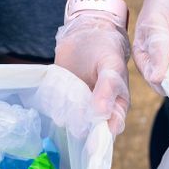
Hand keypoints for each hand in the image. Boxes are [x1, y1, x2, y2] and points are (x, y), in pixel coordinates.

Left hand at [54, 12, 130, 134]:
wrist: (87, 33)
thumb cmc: (106, 50)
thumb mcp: (111, 66)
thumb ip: (107, 88)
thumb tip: (102, 114)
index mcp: (116, 106)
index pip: (111, 129)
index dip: (101, 135)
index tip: (90, 132)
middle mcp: (97, 111)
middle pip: (88, 129)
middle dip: (79, 122)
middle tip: (75, 109)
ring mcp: (78, 107)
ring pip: (69, 120)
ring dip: (64, 111)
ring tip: (66, 93)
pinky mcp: (62, 99)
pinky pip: (55, 107)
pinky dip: (52, 102)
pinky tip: (56, 89)